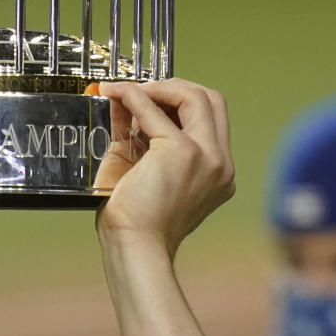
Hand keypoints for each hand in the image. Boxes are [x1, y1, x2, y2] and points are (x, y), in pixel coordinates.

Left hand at [94, 78, 235, 259]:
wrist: (134, 248)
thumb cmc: (137, 223)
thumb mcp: (145, 171)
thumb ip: (143, 137)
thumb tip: (124, 100)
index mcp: (217, 173)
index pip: (210, 120)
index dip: (179, 103)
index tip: (149, 102)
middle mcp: (220, 164)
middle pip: (211, 100)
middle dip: (175, 88)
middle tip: (142, 90)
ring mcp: (206, 157)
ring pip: (195, 96)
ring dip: (159, 87)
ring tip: (128, 91)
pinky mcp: (182, 152)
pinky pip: (154, 110)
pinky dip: (134, 97)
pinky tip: (115, 94)